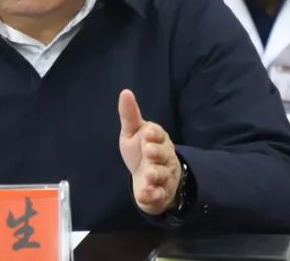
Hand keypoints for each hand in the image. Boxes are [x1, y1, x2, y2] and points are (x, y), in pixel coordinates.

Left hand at [118, 89, 180, 215]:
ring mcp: (163, 176)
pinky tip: (144, 195)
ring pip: (162, 175)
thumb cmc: (141, 149)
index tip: (147, 132)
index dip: (154, 134)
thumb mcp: (133, 132)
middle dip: (157, 153)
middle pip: (163, 154)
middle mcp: (164, 157)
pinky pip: (158, 195)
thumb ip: (130, 115)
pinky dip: (152, 196)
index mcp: (158, 139)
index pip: (159, 134)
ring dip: (155, 175)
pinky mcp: (160, 193)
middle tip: (149, 151)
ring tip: (148, 175)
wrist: (149, 177)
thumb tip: (125, 92)